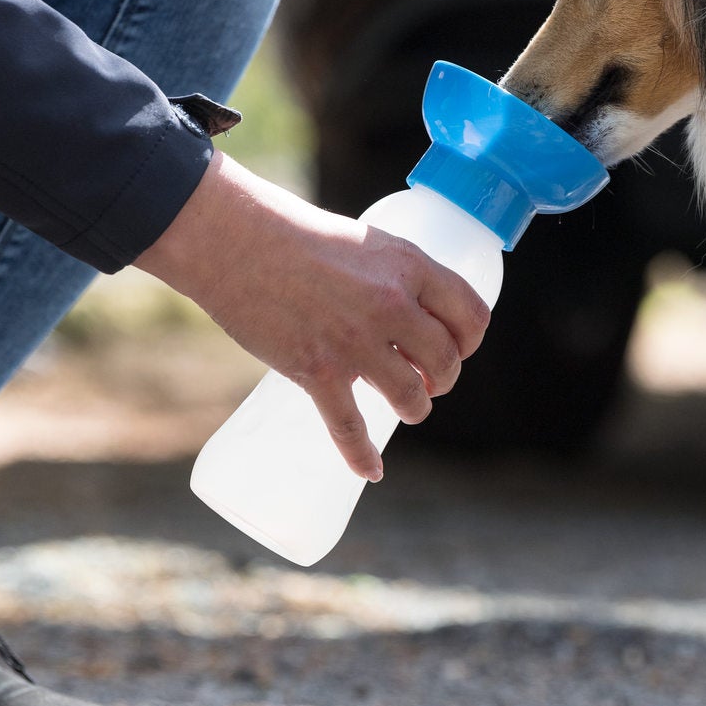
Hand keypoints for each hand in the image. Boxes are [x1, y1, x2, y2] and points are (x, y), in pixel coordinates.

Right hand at [135, 154, 490, 480]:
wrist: (234, 239)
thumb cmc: (294, 234)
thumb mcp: (362, 242)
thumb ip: (388, 276)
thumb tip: (403, 310)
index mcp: (409, 266)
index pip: (470, 316)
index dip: (468, 341)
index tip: (455, 348)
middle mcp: (391, 305)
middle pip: (445, 362)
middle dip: (441, 379)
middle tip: (426, 380)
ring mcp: (355, 342)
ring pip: (410, 398)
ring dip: (414, 409)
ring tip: (406, 407)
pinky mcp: (317, 370)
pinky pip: (349, 427)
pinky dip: (362, 456)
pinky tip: (371, 471)